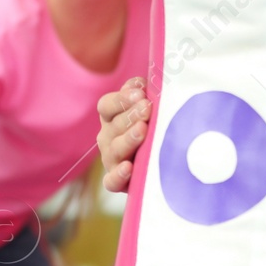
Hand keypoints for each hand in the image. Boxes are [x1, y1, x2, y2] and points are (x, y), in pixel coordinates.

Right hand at [96, 75, 150, 191]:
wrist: (159, 165)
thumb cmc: (154, 127)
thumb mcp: (148, 107)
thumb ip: (143, 93)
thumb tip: (141, 83)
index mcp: (111, 117)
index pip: (107, 105)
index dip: (121, 99)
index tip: (140, 93)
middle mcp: (107, 138)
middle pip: (113, 125)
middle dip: (130, 115)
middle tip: (147, 108)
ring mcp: (111, 160)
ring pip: (114, 150)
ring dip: (128, 139)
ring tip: (142, 130)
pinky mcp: (117, 182)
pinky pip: (111, 181)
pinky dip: (118, 175)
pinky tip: (128, 167)